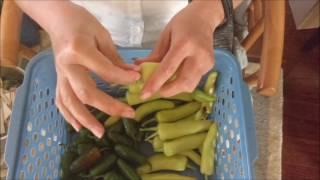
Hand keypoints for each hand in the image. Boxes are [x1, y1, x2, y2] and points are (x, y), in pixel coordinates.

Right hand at [50, 4, 139, 137]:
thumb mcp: (102, 35)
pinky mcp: (58, 79)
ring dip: (85, 120)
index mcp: (79, 50)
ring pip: (71, 102)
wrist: (58, 20)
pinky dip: (69, 116)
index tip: (137, 80)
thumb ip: (115, 58)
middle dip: (109, 107)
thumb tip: (132, 76)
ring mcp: (60, 75)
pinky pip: (61, 101)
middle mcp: (67, 66)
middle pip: (87, 93)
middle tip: (129, 114)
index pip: (105, 70)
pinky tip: (78, 127)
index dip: (123, 78)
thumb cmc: (82, 23)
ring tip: (101, 133)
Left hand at [135, 0, 223, 98]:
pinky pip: (194, 81)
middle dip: (167, 91)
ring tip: (165, 84)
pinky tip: (176, 76)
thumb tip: (140, 70)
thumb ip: (154, 55)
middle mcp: (198, 55)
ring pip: (190, 85)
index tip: (145, 95)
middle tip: (156, 91)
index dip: (155, 84)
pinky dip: (182, 83)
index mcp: (184, 44)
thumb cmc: (182, 24)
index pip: (168, 69)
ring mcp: (206, 62)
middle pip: (182, 82)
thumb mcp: (165, 36)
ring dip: (175, 89)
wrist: (204, 18)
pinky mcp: (210, 67)